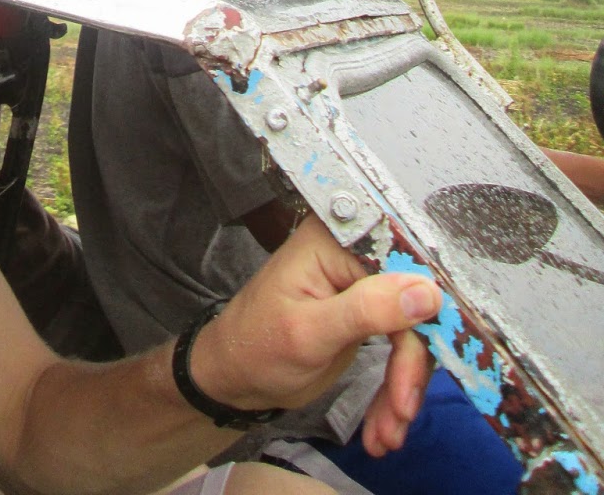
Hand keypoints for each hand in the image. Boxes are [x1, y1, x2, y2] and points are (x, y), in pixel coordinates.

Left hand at [189, 215, 439, 453]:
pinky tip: (384, 426)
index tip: (436, 356)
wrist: (235, 375)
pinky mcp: (368, 314)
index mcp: (335, 238)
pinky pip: (400, 347)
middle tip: (401, 411)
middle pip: (412, 303)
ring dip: (403, 385)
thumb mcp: (310, 332)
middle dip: (409, 364)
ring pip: (411, 332)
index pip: (402, 263)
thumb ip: (366, 310)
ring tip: (388, 432)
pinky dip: (395, 388)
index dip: (426, 309)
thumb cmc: (255, 345)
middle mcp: (353, 252)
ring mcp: (362, 284)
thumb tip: (427, 291)